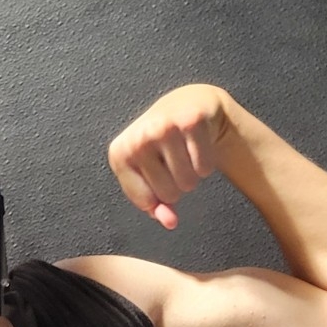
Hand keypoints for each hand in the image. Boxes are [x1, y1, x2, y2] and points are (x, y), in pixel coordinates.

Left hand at [108, 84, 233, 229]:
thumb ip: (156, 206)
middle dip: (178, 184)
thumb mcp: (150, 175)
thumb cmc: (164, 145)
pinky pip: (205, 167)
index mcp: (119, 154)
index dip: (158, 195)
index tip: (157, 173)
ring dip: (193, 174)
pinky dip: (206, 162)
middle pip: (170, 194)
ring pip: (189, 182)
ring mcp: (164, 127)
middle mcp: (138, 138)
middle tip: (175, 160)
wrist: (189, 104)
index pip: (146, 201)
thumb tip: (170, 222)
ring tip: (186, 152)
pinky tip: (198, 145)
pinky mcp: (191, 121)